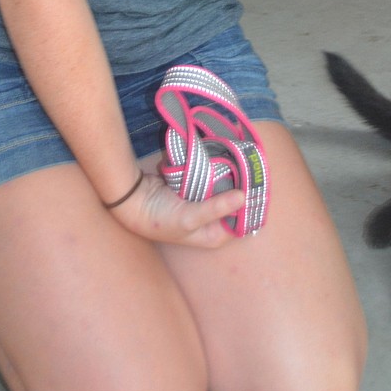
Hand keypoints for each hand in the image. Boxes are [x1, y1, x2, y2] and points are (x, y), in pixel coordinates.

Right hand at [113, 170, 245, 248]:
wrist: (133, 201)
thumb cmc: (160, 219)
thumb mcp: (189, 218)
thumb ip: (216, 208)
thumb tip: (244, 197)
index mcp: (214, 234)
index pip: (242, 219)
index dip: (251, 204)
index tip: (258, 183)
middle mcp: (212, 219)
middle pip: (234, 199)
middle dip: (239, 184)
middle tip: (248, 165)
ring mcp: (204, 201)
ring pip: (224, 184)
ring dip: (226, 172)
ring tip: (234, 157)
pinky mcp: (195, 186)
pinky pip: (210, 174)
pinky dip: (211, 166)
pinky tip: (215, 156)